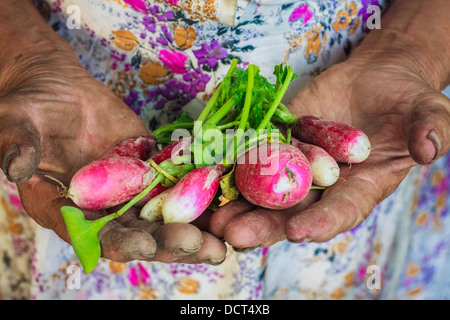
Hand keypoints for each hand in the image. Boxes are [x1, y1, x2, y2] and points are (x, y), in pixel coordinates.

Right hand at [0, 34, 225, 265]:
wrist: (60, 90)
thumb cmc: (30, 108)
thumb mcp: (15, 122)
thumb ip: (17, 144)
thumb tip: (15, 164)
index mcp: (66, 209)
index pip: (92, 234)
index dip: (117, 242)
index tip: (143, 245)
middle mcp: (102, 208)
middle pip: (137, 233)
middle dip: (168, 243)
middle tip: (200, 247)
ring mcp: (130, 190)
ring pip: (162, 215)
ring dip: (191, 229)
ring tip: (219, 243)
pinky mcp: (150, 169)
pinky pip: (175, 183)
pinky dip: (198, 194)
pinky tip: (223, 204)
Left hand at [209, 38, 449, 247]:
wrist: (374, 80)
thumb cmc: (405, 101)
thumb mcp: (427, 111)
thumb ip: (431, 129)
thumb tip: (428, 149)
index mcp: (361, 187)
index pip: (342, 211)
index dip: (323, 222)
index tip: (300, 231)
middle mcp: (323, 185)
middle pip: (292, 211)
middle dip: (264, 224)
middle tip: (237, 236)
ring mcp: (297, 164)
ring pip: (265, 190)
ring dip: (238, 204)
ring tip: (213, 217)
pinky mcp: (278, 141)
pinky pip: (253, 155)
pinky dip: (231, 165)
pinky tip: (209, 173)